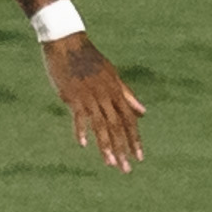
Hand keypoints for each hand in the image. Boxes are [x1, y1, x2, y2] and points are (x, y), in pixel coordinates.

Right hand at [42, 34, 145, 172]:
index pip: (129, 120)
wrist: (67, 42)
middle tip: (126, 169)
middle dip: (123, 149)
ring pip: (101, 125)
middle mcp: (106, 96)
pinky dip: (81, 130)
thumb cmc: (89, 59)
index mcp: (116, 92)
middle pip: (117, 127)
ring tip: (110, 164)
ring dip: (106, 145)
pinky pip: (79, 116)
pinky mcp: (73, 95)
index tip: (139, 157)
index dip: (134, 140)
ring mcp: (90, 96)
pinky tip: (84, 145)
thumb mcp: (112, 76)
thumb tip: (143, 112)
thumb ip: (127, 95)